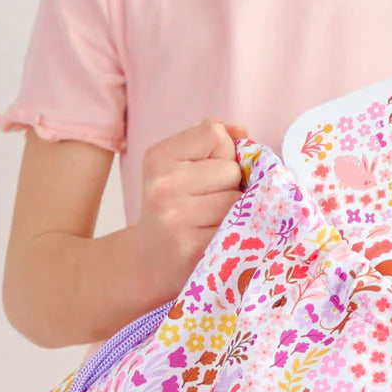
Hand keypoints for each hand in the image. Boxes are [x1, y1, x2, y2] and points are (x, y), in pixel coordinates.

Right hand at [131, 116, 249, 299]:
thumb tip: (242, 130)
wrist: (149, 260)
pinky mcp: (193, 249)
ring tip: (211, 221)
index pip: (215, 135)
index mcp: (159, 158)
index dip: (223, 153)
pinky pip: (236, 229)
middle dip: (230, 185)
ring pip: (236, 200)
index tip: (208, 173)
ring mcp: (176, 219)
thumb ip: (211, 141)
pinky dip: (234, 233)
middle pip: (231, 170)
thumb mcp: (179, 165)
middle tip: (209, 203)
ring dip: (234, 211)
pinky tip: (215, 239)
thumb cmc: (174, 207)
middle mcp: (163, 187)